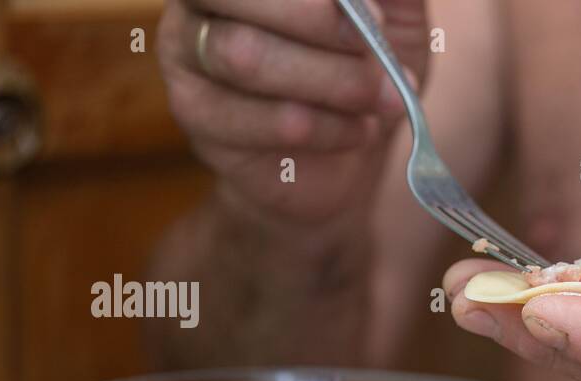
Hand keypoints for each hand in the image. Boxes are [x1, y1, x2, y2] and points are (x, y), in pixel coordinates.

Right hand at [158, 0, 427, 225]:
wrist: (343, 164)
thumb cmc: (362, 74)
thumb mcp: (395, 22)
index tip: (376, 16)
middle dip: (319, 23)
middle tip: (376, 52)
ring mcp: (185, 53)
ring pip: (244, 56)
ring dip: (330, 81)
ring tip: (385, 100)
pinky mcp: (195, 113)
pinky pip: (254, 118)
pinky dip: (323, 128)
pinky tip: (359, 132)